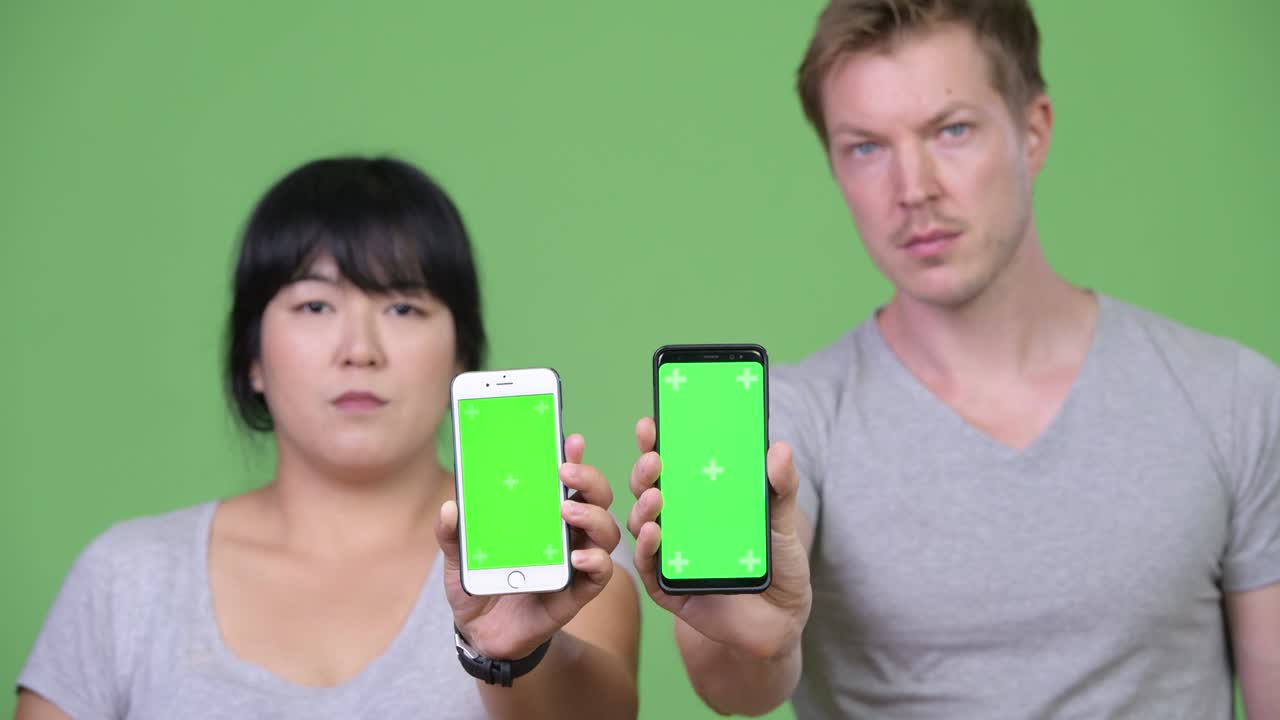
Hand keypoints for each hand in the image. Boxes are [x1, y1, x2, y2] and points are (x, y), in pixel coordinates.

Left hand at [436, 433, 620, 659]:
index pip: (566, 479)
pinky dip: (596, 562)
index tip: (569, 439)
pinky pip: (600, 574)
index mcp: (542, 515)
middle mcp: (566, 533)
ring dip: (593, 515)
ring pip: (606, 531)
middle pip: (596, 497)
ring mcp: (575, 561)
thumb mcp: (458, 557)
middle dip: (589, 478)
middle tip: (566, 472)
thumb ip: (453, 534)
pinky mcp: (577, 593)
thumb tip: (450, 507)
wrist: (481, 635)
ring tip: (566, 510)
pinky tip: (577, 558)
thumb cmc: (479, 584)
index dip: (573, 456)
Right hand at [627, 417, 811, 659]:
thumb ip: (781, 487)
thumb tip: (780, 448)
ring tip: (656, 495)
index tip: (651, 423)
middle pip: (648, 490)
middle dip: (644, 470)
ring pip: (640, 524)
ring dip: (643, 507)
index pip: (670, 466)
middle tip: (654, 458)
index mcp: (697, 500)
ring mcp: (669, 554)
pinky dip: (646, 548)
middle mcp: (677, 523)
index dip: (655, 444)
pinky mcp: (667, 588)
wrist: (781, 620)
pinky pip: (648, 566)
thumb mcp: (781, 521)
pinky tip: (653, 532)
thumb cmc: (777, 564)